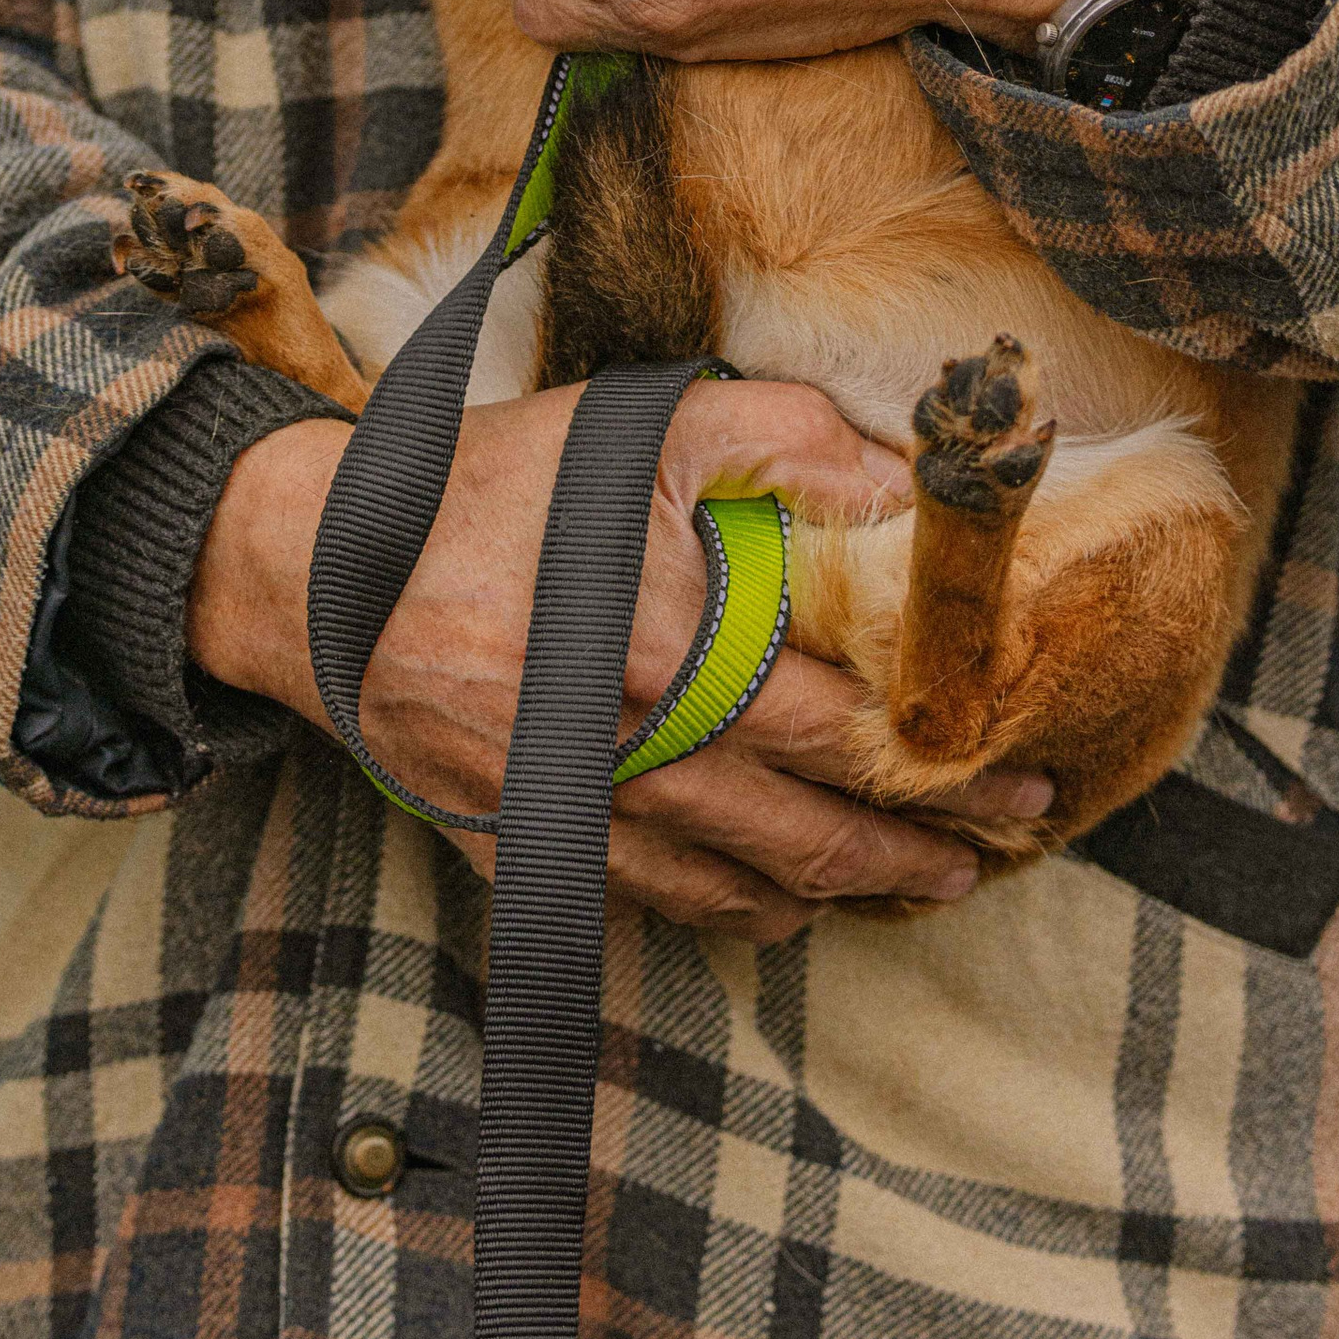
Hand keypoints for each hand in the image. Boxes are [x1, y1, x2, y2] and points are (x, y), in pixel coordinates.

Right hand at [189, 394, 1052, 938]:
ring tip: (928, 882)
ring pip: (741, 885)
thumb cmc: (486, 486)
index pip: (839, 732)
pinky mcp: (529, 849)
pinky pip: (660, 903)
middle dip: (922, 846)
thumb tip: (901, 486)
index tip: (1021, 771)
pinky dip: (740, 913)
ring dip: (846, 892)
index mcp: (661, 646)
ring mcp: (574, 815)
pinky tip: (791, 905)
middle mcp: (624, 750)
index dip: (944, 765)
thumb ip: (778, 438)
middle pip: (808, 830)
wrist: (317, 571)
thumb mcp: (630, 425)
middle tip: (1006, 843)